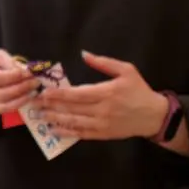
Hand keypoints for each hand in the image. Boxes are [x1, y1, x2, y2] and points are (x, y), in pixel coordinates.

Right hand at [0, 48, 39, 114]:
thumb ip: (8, 61)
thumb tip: (23, 71)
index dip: (15, 76)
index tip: (29, 72)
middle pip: (0, 94)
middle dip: (21, 88)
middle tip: (36, 81)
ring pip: (3, 105)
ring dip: (21, 98)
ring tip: (33, 89)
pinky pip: (4, 110)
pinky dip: (18, 104)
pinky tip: (27, 96)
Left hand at [37, 51, 167, 140]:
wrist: (154, 116)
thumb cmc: (139, 90)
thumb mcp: (126, 70)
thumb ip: (104, 63)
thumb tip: (84, 54)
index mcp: (106, 92)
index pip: (76, 94)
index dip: (58, 94)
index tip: (43, 92)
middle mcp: (102, 110)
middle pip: (71, 108)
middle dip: (50, 106)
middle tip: (34, 104)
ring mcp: (102, 124)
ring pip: (73, 122)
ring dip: (54, 119)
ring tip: (39, 116)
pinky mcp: (103, 135)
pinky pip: (81, 134)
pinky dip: (66, 132)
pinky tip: (54, 129)